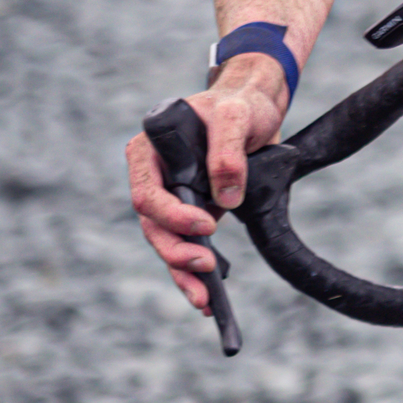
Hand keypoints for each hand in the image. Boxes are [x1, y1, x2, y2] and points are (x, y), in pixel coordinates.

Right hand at [126, 56, 288, 310]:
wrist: (255, 108)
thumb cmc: (240, 104)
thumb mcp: (237, 115)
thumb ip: (227, 150)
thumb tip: (225, 198)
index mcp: (150, 150)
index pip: (147, 192)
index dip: (171, 215)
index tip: (207, 225)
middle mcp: (153, 176)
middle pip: (152, 224)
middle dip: (175, 251)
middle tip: (205, 266)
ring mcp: (170, 197)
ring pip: (165, 242)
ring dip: (182, 271)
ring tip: (204, 298)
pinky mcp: (190, 212)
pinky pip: (184, 245)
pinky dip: (192, 272)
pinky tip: (206, 295)